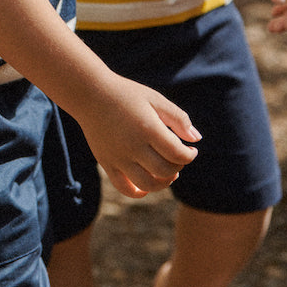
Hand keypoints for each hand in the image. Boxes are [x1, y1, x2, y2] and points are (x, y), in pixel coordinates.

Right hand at [78, 77, 200, 198]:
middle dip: (178, 167)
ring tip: (167, 172)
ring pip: (148, 184)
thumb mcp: (155, 99)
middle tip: (177, 157)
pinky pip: (124, 188)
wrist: (90, 94)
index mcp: (149, 128)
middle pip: (166, 171)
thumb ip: (178, 118)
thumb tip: (196, 139)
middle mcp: (133, 146)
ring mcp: (119, 157)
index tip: (191, 150)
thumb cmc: (126, 94)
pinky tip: (147, 185)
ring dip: (163, 183)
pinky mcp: (106, 163)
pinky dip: (139, 192)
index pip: (178, 154)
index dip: (189, 155)